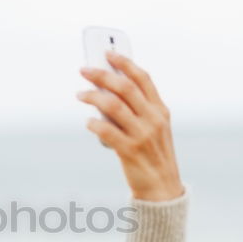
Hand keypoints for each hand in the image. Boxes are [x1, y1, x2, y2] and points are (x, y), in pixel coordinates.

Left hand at [76, 51, 184, 201]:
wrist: (162, 188)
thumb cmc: (153, 155)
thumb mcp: (154, 129)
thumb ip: (138, 110)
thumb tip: (106, 91)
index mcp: (160, 110)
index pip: (143, 78)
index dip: (125, 63)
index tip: (108, 53)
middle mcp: (153, 119)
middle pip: (125, 88)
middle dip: (102, 75)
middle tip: (84, 70)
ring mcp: (142, 135)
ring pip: (113, 106)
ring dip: (93, 97)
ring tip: (80, 95)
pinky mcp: (129, 151)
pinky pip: (107, 131)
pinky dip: (94, 124)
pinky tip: (88, 122)